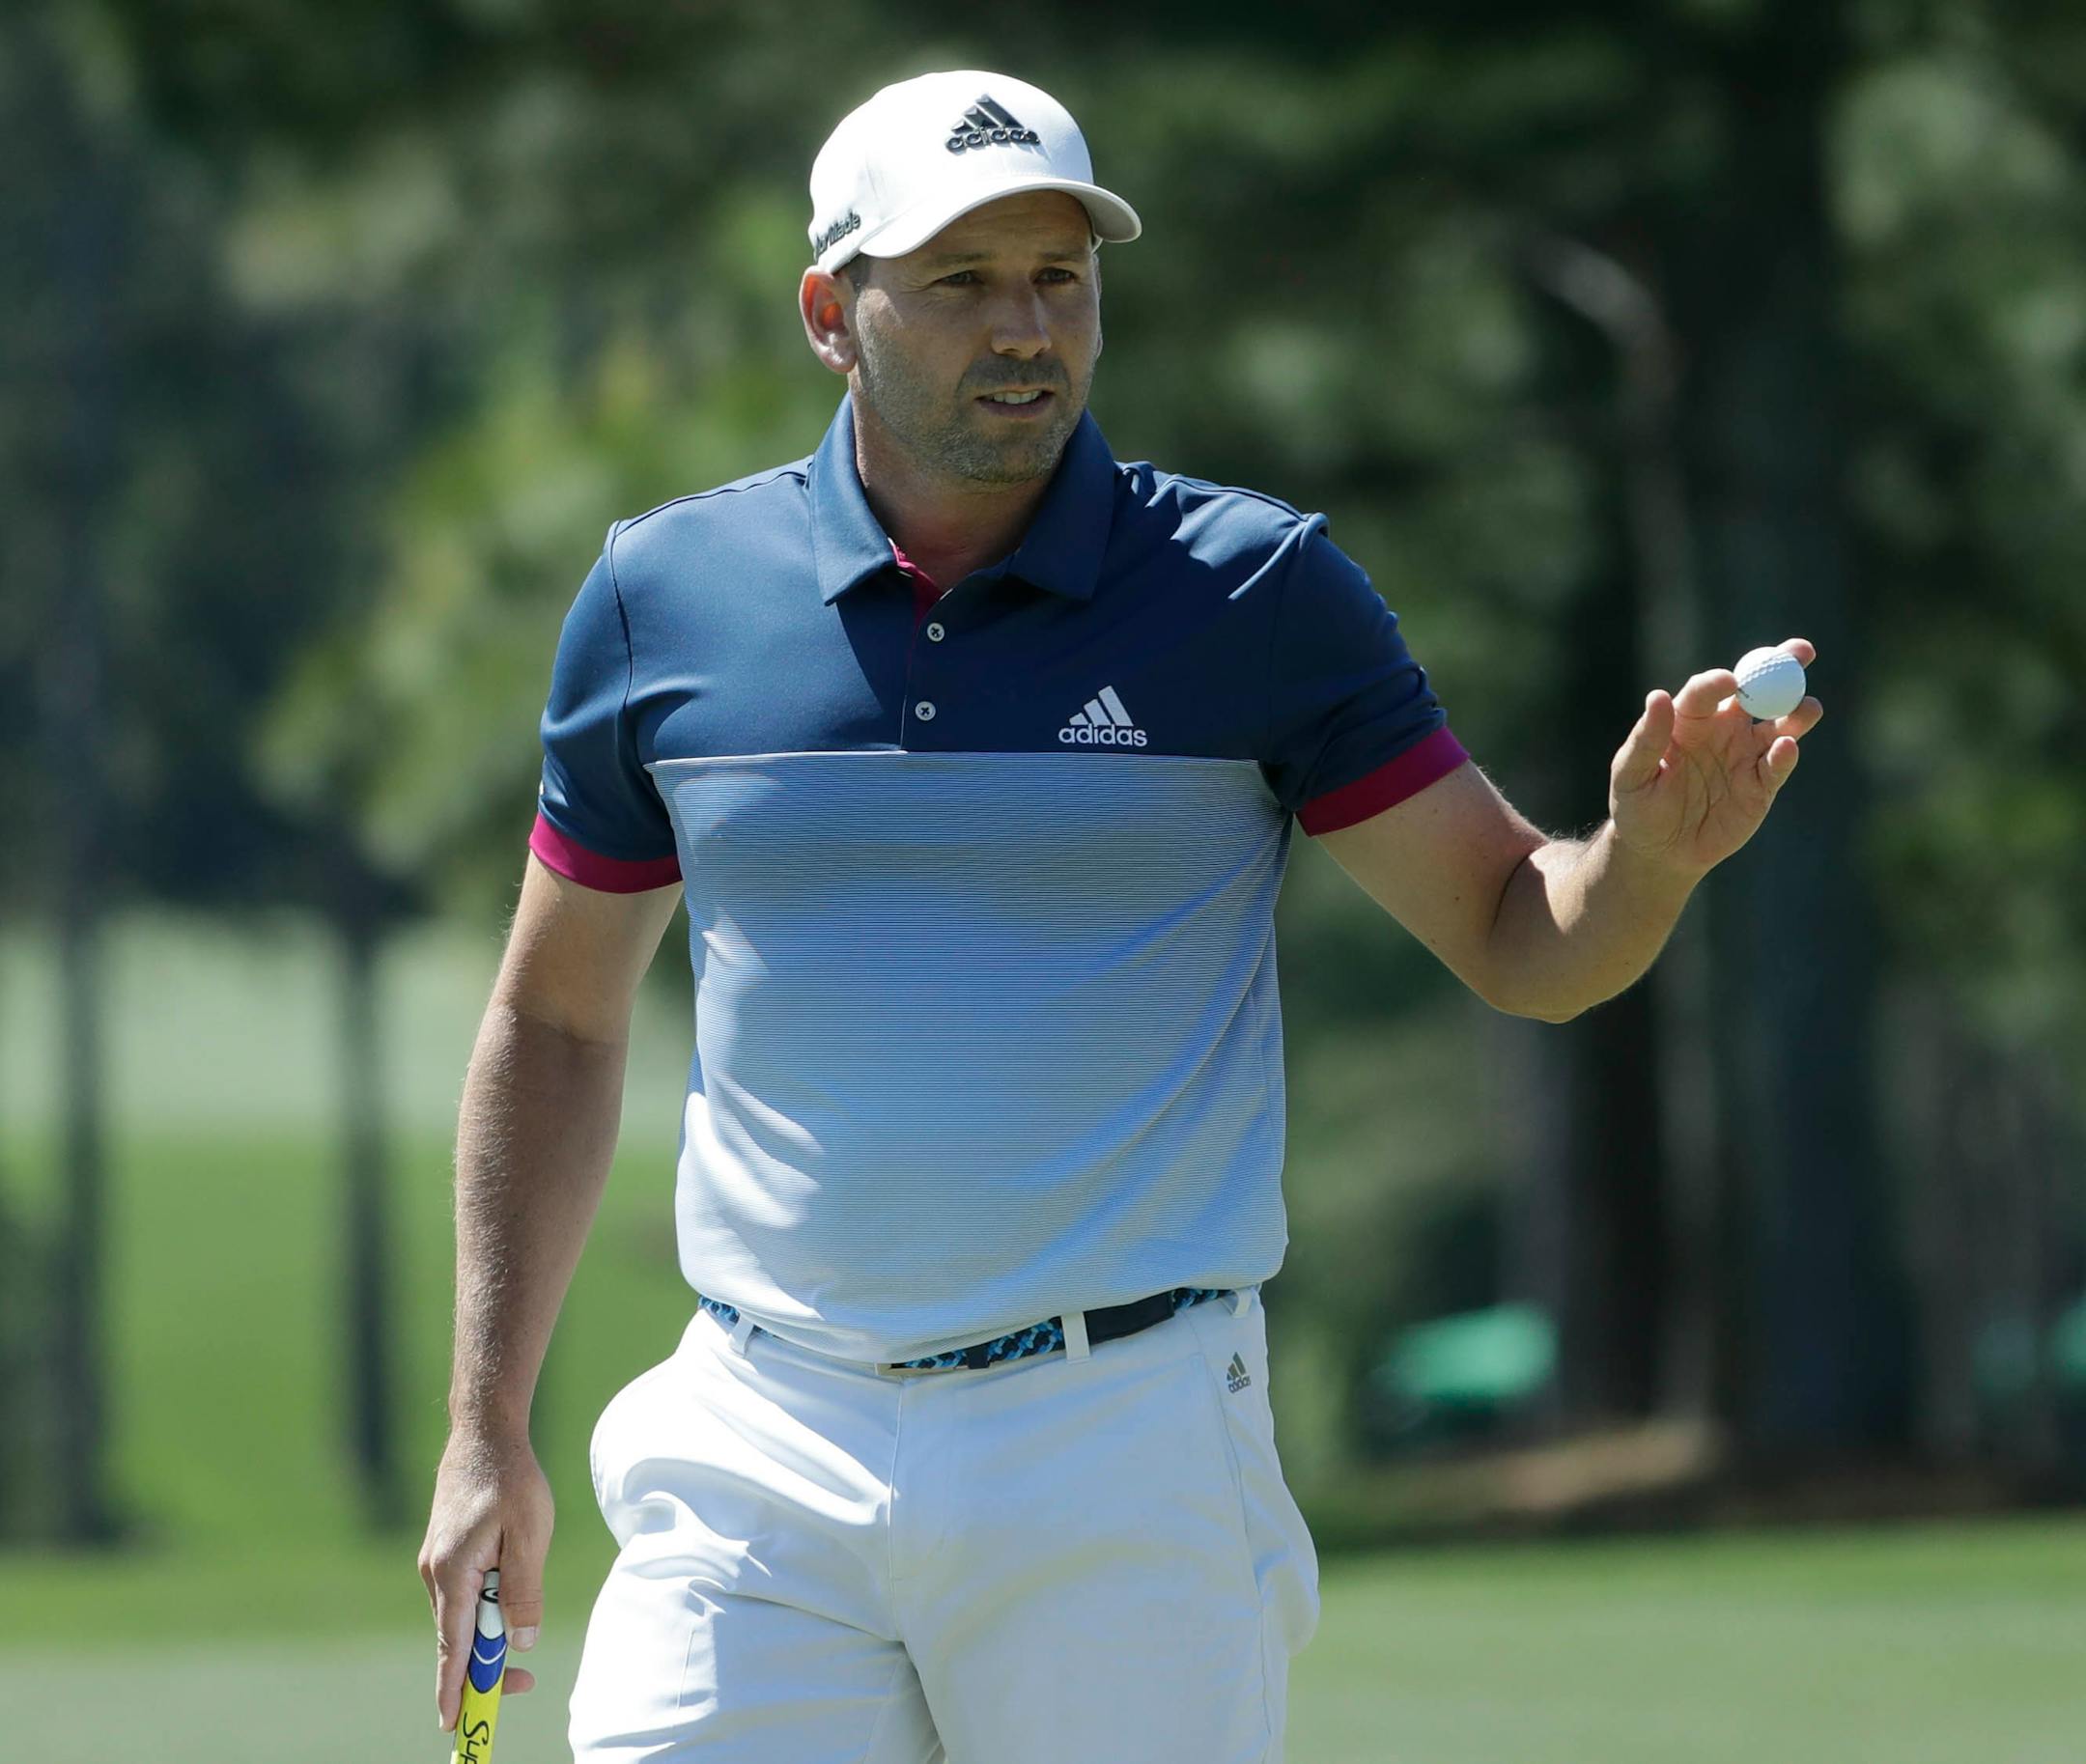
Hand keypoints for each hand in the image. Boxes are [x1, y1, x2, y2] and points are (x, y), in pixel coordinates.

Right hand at [418, 1428, 553, 1730]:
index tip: (454, 1725)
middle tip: (525, 1682)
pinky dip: (482, 1609)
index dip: (454, 1688)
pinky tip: (505, 1598)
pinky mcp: (446, 1550)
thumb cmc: (511, 1479)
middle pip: (457, 1637)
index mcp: (452, 1574)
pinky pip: (462, 1595)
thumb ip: (524, 1591)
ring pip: (461, 1616)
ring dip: (488, 1634)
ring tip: (521, 1641)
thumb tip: (520, 1642)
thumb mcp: (529, 1535)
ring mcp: (437, 1562)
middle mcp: (435, 1574)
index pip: (453, 1646)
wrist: (484, 1432)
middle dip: (486, 1666)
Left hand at [1609, 638, 1822, 876]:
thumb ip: (1645, 738)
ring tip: (1807, 707)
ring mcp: (1746, 755)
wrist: (1659, 851)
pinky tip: (1785, 747)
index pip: (1707, 691)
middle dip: (1781, 668)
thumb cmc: (1637, 806)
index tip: (1730, 680)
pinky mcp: (1762, 785)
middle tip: (1802, 651)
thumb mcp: (1630, 774)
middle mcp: (1724, 729)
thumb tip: (1657, 696)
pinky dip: (1785, 755)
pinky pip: (1777, 765)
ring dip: (1796, 713)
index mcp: (1689, 719)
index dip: (1719, 683)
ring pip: (1779, 725)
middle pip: (1756, 691)